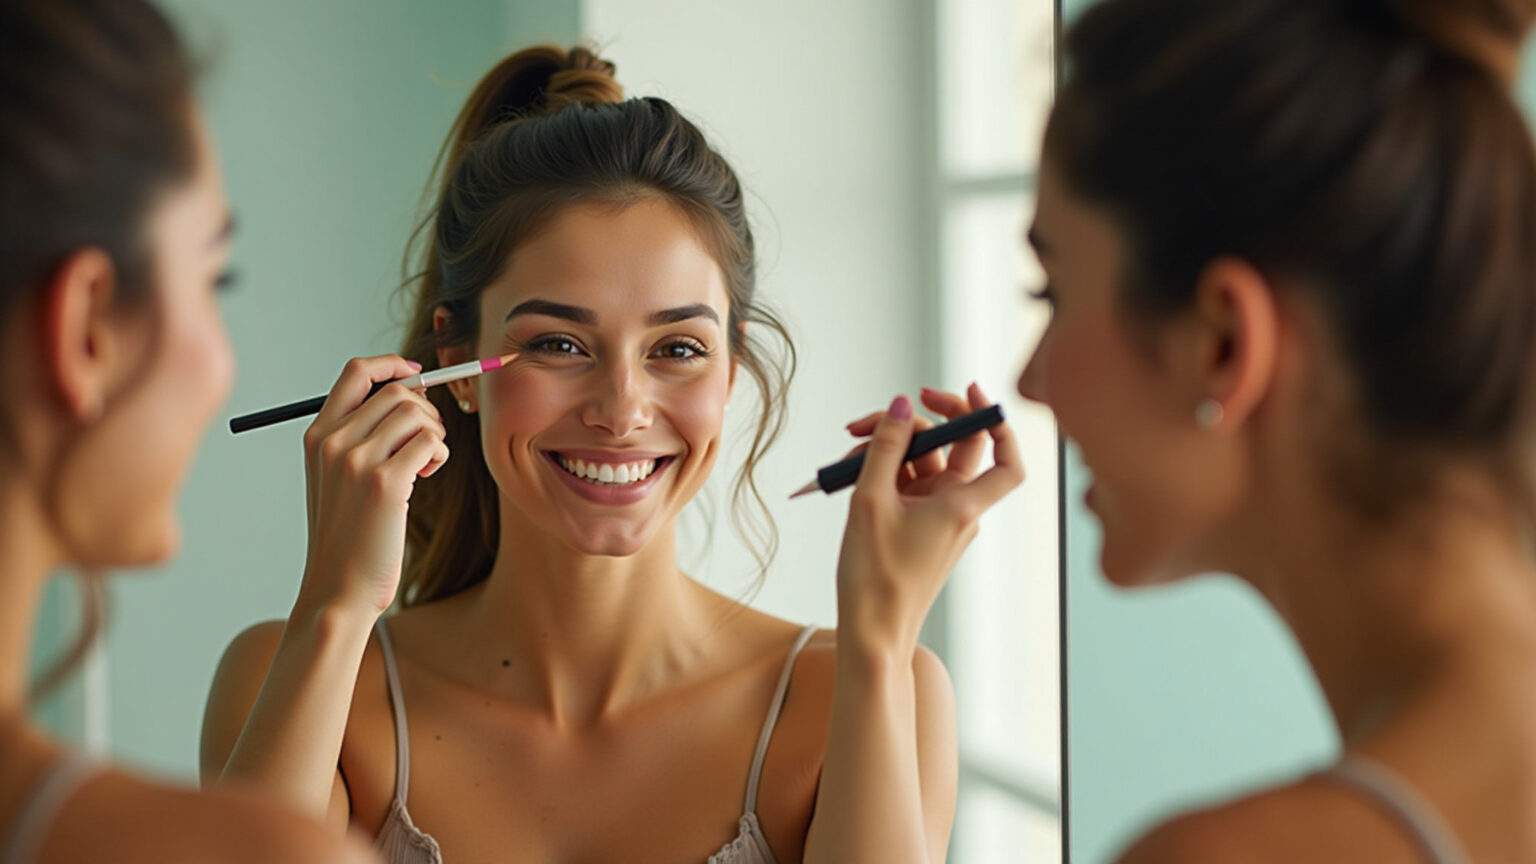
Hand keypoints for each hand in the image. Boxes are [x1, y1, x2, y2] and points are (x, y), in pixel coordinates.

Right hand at [298, 355, 447, 617]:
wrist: (338, 590)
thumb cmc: (348, 537)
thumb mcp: (338, 480)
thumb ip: (360, 437)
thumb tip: (410, 393)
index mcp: (317, 436)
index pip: (355, 372)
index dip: (392, 365)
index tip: (417, 374)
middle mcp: (333, 442)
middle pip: (396, 391)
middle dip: (425, 409)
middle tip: (428, 440)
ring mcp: (357, 461)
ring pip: (417, 413)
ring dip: (435, 432)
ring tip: (427, 462)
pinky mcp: (385, 483)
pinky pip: (430, 441)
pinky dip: (439, 453)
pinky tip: (428, 474)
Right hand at [835, 383, 1023, 657]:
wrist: (872, 632)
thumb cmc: (876, 577)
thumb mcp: (871, 500)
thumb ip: (887, 447)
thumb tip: (902, 405)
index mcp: (962, 505)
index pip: (1006, 459)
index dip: (996, 421)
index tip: (968, 393)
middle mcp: (959, 508)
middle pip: (956, 448)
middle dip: (918, 424)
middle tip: (883, 414)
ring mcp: (940, 517)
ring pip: (925, 463)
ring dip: (890, 449)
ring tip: (849, 453)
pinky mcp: (920, 525)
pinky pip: (910, 484)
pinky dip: (885, 471)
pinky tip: (852, 473)